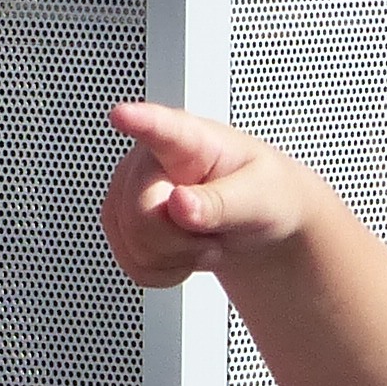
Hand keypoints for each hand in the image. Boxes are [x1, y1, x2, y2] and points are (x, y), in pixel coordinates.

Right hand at [102, 103, 322, 288]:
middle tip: (213, 232)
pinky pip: (130, 263)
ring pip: (131, 243)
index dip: (139, 121)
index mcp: (191, 140)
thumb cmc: (264, 196)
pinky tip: (183, 253)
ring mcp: (131, 192)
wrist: (258, 227)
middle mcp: (151, 160)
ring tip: (202, 237)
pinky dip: (162, 271)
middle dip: (180, 240)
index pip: (161, 128)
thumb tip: (179, 205)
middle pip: (140, 213)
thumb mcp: (260, 198)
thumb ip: (221, 202)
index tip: (122, 114)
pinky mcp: (122, 222)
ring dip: (174, 257)